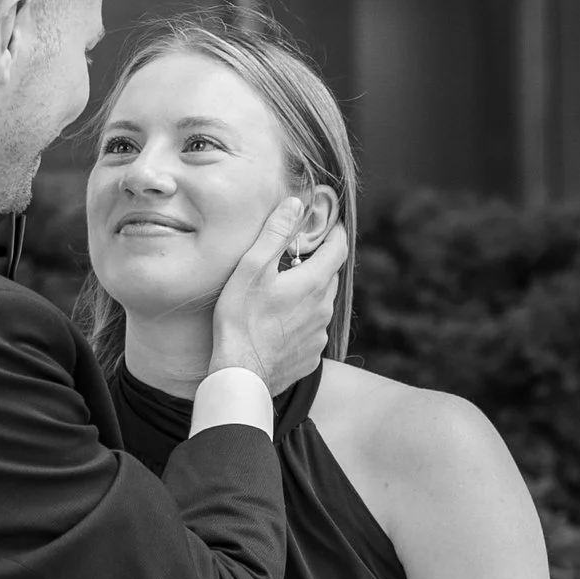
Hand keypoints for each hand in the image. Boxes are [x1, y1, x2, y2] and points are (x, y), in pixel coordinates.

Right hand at [210, 194, 349, 394]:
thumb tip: (295, 205)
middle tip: (295, 258)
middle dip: (317, 263)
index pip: (338, 249)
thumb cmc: (241, 321)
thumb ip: (275, 233)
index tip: (331, 224)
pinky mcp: (311, 356)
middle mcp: (323, 309)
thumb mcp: (252, 269)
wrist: (241, 374)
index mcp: (313, 284)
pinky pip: (313, 331)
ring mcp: (319, 335)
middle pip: (329, 277)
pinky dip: (302, 322)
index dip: (336, 232)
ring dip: (308, 295)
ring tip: (282, 295)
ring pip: (320, 305)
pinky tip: (279, 325)